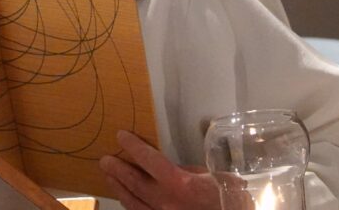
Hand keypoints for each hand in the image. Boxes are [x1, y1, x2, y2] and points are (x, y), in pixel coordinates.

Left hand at [99, 130, 222, 209]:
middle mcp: (167, 203)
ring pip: (134, 203)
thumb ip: (190, 173)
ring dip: (120, 188)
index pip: (149, 160)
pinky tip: (127, 201)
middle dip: (118, 170)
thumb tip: (172, 168)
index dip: (133, 146)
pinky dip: (132, 206)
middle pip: (135, 183)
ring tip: (109, 177)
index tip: (121, 136)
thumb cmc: (233, 202)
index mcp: (181, 185)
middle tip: (104, 160)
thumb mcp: (217, 179)